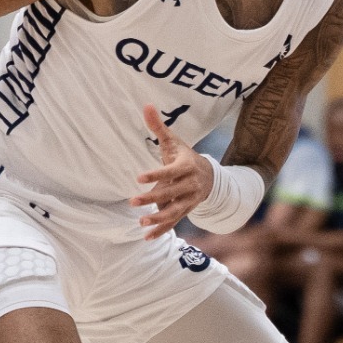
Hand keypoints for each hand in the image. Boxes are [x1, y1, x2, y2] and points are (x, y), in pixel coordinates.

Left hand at [131, 104, 213, 239]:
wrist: (209, 176)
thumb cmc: (184, 156)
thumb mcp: (173, 141)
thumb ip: (158, 127)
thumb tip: (146, 105)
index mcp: (186, 166)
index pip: (170, 172)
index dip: (155, 175)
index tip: (139, 178)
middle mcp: (190, 184)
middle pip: (172, 193)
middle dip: (153, 198)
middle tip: (133, 202)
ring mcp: (189, 200)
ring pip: (175, 211)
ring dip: (158, 219)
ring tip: (141, 223)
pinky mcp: (186, 211)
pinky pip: (174, 222)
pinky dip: (162, 230)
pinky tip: (147, 237)